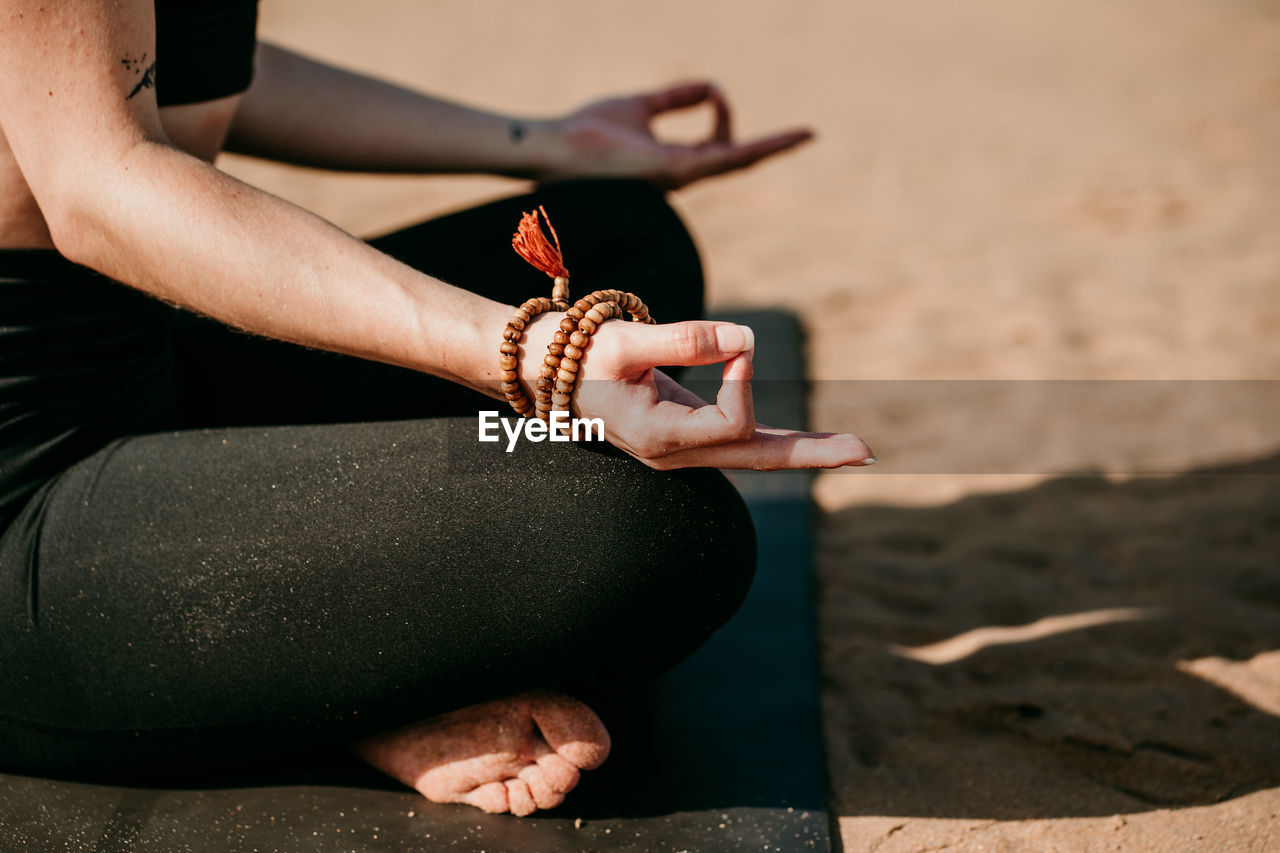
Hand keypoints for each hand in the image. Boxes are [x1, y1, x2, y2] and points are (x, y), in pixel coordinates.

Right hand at [521, 315, 874, 470]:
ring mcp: (682, 450)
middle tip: (867, 452)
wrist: (545, 372)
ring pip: (754, 454)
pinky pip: (741, 440)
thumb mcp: (623, 340)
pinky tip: (814, 442)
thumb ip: (682, 340)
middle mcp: (676, 454)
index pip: (729, 419)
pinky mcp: (687, 434)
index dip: (744, 378)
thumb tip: (744, 339)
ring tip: (856, 450)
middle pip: (758, 457)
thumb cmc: (576, 352)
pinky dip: (779, 439)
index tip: (735, 342)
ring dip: (806, 450)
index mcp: (659, 437)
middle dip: (813, 453)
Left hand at [537, 81, 812, 189]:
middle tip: (806, 134)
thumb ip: (675, 97)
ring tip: (806, 135)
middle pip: (736, 160)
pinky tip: (778, 139)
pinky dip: (753, 145)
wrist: (555, 148)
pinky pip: (724, 158)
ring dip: (772, 147)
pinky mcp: (673, 172)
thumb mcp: (641, 105)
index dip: (727, 119)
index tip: (718, 91)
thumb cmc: (588, 131)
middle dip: (771, 148)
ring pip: (737, 162)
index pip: (716, 147)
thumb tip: (711, 85)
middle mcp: (679, 175)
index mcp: (671, 161)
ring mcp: (679, 177)